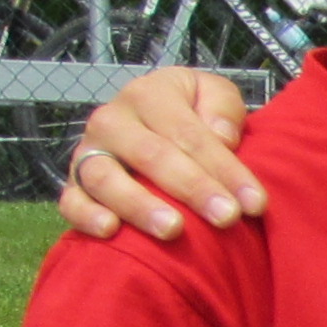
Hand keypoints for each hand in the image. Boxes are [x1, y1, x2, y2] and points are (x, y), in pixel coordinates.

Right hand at [56, 68, 261, 241]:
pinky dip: (86, 216)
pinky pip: (71, 201)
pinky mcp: (75, 184)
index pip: (190, 133)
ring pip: (106, 179)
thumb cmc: (192, 114)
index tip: (255, 203)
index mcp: (148, 94)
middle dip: (193, 188)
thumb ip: (222, 106)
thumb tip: (222, 135)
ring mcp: (88, 153)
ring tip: (173, 230)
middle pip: (152, 155)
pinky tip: (111, 231)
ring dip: (140, 206)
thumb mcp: (213, 94)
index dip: (225, 169)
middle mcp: (112, 121)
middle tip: (227, 218)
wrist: (149, 123)